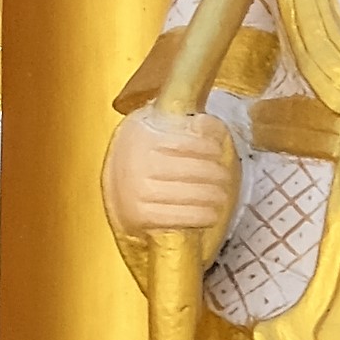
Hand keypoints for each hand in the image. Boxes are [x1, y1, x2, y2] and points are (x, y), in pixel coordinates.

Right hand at [109, 112, 237, 247]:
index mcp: (142, 137)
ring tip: (221, 195)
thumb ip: (185, 123)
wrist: (115, 190)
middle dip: (218, 174)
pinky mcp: (142, 216)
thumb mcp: (157, 128)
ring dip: (216, 196)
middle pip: (196, 170)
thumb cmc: (143, 155)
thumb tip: (209, 124)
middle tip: (224, 177)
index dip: (209, 147)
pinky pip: (187, 217)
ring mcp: (139, 191)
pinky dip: (205, 216)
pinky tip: (211, 213)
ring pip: (196, 195)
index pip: (188, 143)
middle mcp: (137, 163)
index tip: (217, 151)